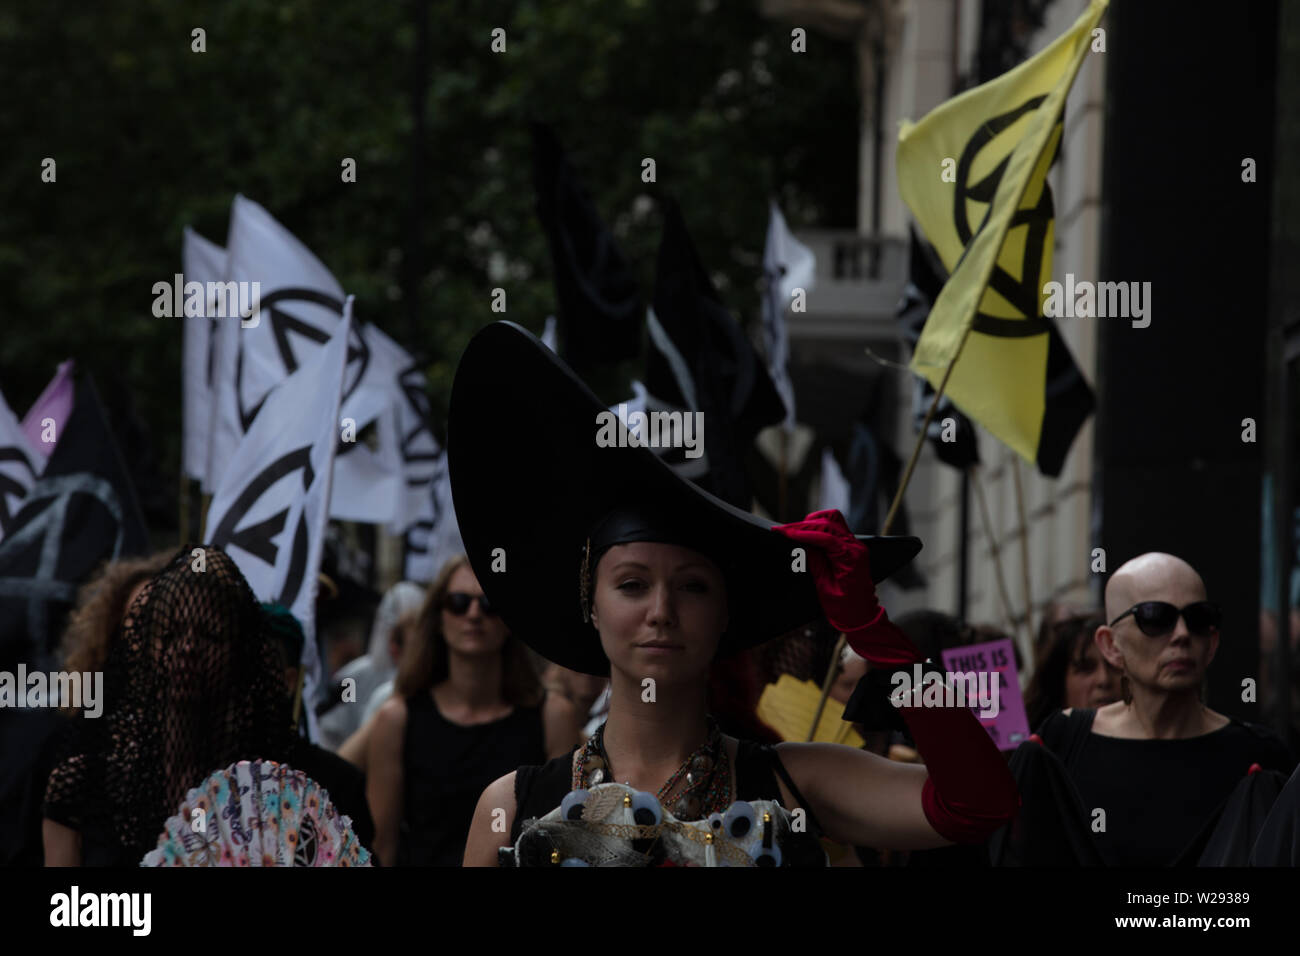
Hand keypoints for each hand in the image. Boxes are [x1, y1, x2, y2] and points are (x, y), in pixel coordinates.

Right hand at [774, 510, 919, 665]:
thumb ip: (815, 563)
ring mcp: (855, 545)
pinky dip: (820, 528)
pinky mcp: (851, 547)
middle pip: (828, 524)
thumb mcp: (825, 588)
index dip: (803, 533)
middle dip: (804, 525)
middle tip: (783, 530)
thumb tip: (802, 544)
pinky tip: (807, 534)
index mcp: (851, 559)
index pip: (825, 537)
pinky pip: (835, 528)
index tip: (784, 532)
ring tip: (795, 531)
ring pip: (833, 521)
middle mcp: (856, 548)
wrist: (863, 617)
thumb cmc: (846, 608)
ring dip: (813, 523)